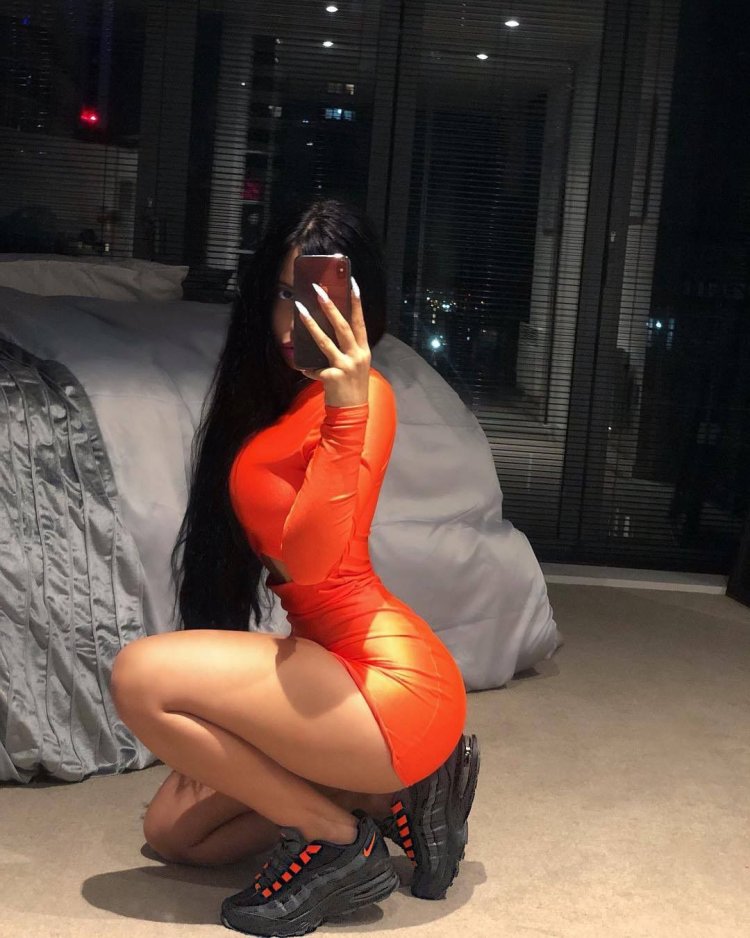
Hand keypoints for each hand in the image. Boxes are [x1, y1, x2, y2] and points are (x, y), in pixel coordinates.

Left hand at [294, 278, 370, 407]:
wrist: (352, 412)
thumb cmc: (352, 387)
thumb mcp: (355, 366)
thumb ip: (346, 351)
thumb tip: (327, 336)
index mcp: (363, 351)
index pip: (360, 322)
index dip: (356, 303)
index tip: (352, 284)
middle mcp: (356, 356)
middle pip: (342, 326)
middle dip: (330, 306)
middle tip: (319, 290)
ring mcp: (345, 366)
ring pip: (325, 341)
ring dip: (311, 324)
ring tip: (301, 309)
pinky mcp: (333, 376)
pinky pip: (315, 369)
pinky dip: (309, 370)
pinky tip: (307, 372)